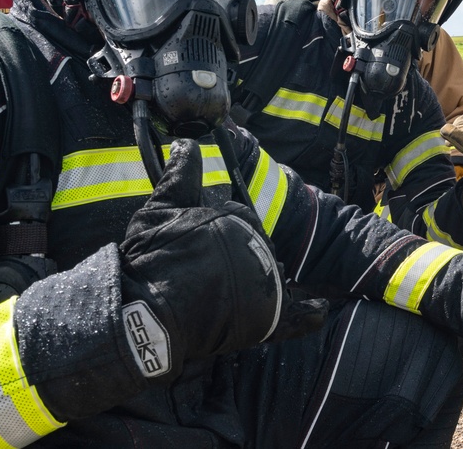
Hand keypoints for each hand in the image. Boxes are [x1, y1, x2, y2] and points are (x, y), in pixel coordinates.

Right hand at [119, 139, 327, 379]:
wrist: (147, 313)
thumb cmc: (152, 258)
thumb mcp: (163, 208)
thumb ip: (181, 174)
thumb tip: (188, 143)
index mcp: (239, 220)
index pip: (241, 219)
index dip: (220, 230)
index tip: (200, 243)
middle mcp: (258, 249)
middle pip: (258, 248)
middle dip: (240, 255)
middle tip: (209, 271)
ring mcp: (266, 284)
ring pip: (272, 278)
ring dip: (263, 281)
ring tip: (237, 293)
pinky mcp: (267, 318)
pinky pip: (295, 317)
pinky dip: (306, 315)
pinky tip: (316, 310)